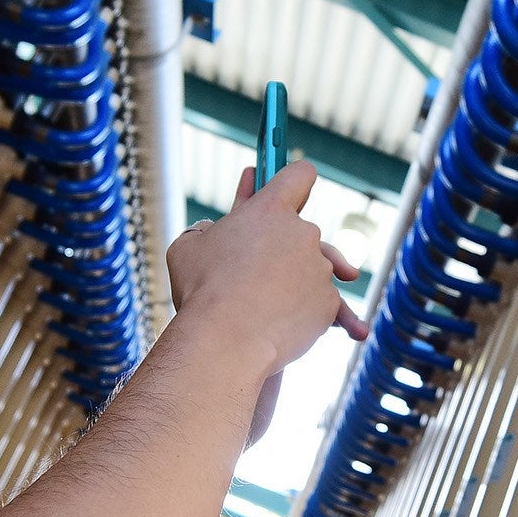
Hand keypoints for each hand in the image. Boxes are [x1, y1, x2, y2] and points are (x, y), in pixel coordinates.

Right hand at [165, 161, 368, 443]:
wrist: (226, 341)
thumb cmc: (202, 290)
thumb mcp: (188, 247)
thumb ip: (206, 232)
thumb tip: (209, 234)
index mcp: (270, 209)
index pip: (298, 175)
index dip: (294, 178)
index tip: (291, 185)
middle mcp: (303, 233)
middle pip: (303, 232)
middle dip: (284, 247)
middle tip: (258, 267)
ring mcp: (320, 269)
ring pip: (313, 271)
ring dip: (297, 283)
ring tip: (270, 305)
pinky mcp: (329, 304)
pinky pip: (323, 305)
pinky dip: (311, 314)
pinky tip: (296, 327)